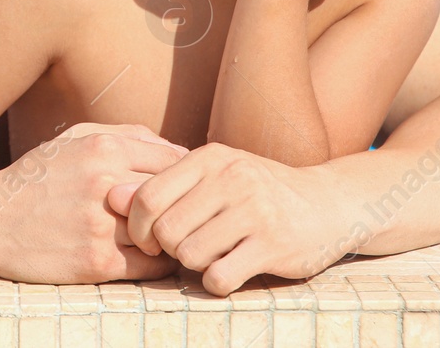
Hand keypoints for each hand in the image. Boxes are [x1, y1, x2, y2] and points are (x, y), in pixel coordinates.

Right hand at [0, 125, 184, 283]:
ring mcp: (101, 224)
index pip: (175, 159)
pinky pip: (151, 266)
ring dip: (170, 236)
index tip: (183, 187)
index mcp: (103, 148)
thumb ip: (127, 135)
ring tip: (168, 236)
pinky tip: (149, 256)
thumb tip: (178, 149)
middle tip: (183, 214)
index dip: (185, 175)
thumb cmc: (38, 178)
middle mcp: (105, 182)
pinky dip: (158, 262)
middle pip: (174, 195)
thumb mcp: (74, 140)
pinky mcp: (97, 261)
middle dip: (182, 205)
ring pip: (165, 231)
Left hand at [108, 143, 357, 295]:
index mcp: (211, 158)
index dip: (139, 227)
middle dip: (168, 250)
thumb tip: (111, 195)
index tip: (150, 240)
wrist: (328, 203)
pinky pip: (219, 277)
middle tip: (185, 250)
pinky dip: (217, 282)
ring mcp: (254, 211)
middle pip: (166, 231)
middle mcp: (231, 178)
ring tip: (213, 255)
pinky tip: (230, 270)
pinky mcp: (273, 246)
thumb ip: (165, 185)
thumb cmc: (258, 191)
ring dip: (194, 265)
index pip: (148, 196)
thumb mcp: (215, 175)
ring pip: (189, 256)